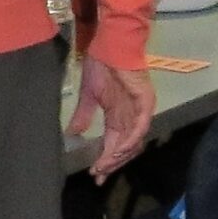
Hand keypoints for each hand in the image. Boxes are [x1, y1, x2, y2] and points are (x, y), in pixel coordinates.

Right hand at [75, 56, 156, 179]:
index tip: (94, 175)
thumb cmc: (101, 65)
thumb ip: (82, 116)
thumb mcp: (88, 95)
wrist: (110, 44)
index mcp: (118, 117)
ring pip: (134, 142)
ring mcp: (140, 111)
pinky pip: (140, 127)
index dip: (104, 161)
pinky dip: (130, 141)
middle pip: (125, 149)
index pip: (113, 145)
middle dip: (112, 163)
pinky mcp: (145, 102)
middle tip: (98, 174)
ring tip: (104, 165)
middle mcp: (130, 117)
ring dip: (119, 156)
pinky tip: (117, 151)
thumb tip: (72, 134)